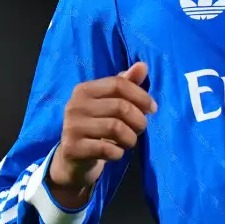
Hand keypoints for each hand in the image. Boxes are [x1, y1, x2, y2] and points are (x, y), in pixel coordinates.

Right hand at [47, 62, 156, 205]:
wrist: (74, 158)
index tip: (152, 109)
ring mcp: (71, 127)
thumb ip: (127, 84)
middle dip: (139, 120)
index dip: (141, 96)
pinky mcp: (72, 148)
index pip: (119, 84)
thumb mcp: (112, 103)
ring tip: (130, 141)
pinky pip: (107, 149)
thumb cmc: (98, 125)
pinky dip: (119, 153)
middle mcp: (74, 105)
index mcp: (84, 89)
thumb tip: (143, 65)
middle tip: (141, 129)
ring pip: (116, 128)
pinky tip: (116, 152)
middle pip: (120, 106)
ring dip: (131, 137)